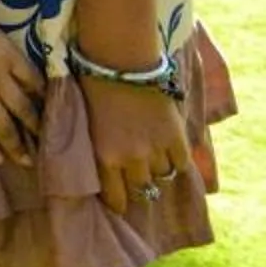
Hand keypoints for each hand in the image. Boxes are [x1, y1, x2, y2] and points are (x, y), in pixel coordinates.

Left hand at [81, 75, 192, 217]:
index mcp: (103, 156)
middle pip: (142, 190)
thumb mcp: (86, 124)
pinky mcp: (175, 137)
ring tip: (152, 161)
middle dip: (139, 187)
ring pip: (162, 176)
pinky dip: (176, 160)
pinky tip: (169, 151)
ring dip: (157, 171)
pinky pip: (181, 162)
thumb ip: (98, 149)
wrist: (119, 62)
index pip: (116, 198)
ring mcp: (155, 149)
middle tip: (137, 181)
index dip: (119, 203)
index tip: (120, 204)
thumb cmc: (92, 87)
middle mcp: (130, 159)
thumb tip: (100, 169)